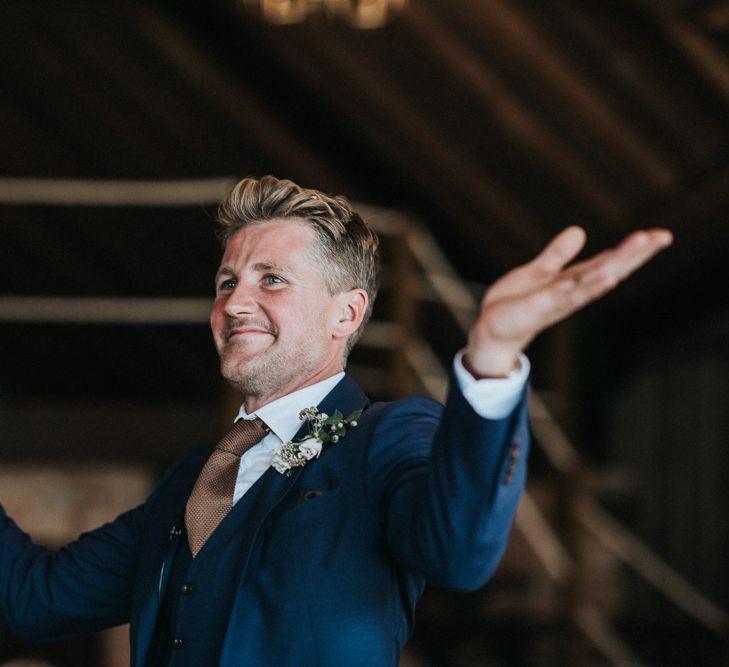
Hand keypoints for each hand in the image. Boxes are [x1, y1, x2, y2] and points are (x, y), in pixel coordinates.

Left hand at [463, 226, 672, 377]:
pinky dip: (586, 287)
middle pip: (609, 269)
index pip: (608, 261)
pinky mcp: (540, 307)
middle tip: (662, 236)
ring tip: (639, 248)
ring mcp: (558, 301)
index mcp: (573, 281)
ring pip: (592, 282)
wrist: (492, 331)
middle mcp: (572, 292)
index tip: (661, 235)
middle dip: (634, 254)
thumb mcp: (539, 272)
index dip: (633, 249)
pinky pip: (566, 296)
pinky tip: (605, 278)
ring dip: (614, 266)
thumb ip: (557, 254)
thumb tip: (579, 231)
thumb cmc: (516, 304)